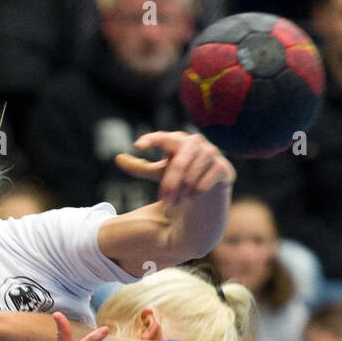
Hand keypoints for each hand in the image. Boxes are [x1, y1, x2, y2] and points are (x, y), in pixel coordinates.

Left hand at [114, 131, 234, 208]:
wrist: (205, 193)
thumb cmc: (180, 178)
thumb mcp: (158, 173)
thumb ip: (140, 167)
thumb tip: (118, 158)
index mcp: (178, 140)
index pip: (164, 137)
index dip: (153, 140)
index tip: (138, 145)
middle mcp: (195, 142)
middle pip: (178, 164)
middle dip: (170, 185)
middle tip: (164, 202)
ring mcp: (212, 153)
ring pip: (191, 176)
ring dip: (182, 193)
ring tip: (178, 200)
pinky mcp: (224, 168)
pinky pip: (204, 183)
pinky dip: (196, 193)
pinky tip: (194, 196)